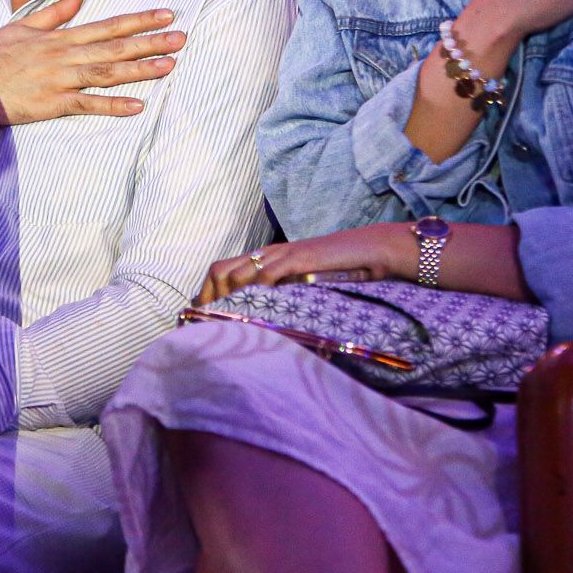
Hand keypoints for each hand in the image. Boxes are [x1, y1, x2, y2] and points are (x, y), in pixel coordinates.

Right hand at [0, 0, 185, 154]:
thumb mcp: (23, 26)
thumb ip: (55, 12)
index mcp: (60, 36)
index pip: (108, 25)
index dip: (139, 20)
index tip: (166, 15)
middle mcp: (65, 55)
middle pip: (115, 47)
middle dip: (151, 42)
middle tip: (182, 38)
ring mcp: (60, 79)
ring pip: (108, 72)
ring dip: (140, 70)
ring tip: (169, 66)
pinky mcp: (51, 103)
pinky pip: (88, 104)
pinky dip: (113, 105)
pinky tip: (137, 107)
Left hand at [199, 225, 415, 302]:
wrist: (370, 250)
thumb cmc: (340, 269)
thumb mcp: (303, 282)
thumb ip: (282, 292)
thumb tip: (260, 317)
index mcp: (266, 257)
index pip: (221, 270)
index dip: (207, 294)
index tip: (202, 318)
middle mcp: (268, 253)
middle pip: (220, 270)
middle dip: (210, 298)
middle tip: (212, 323)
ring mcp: (283, 254)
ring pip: (238, 273)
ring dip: (231, 299)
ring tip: (229, 323)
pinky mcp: (299, 259)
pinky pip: (268, 275)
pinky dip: (258, 293)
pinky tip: (257, 311)